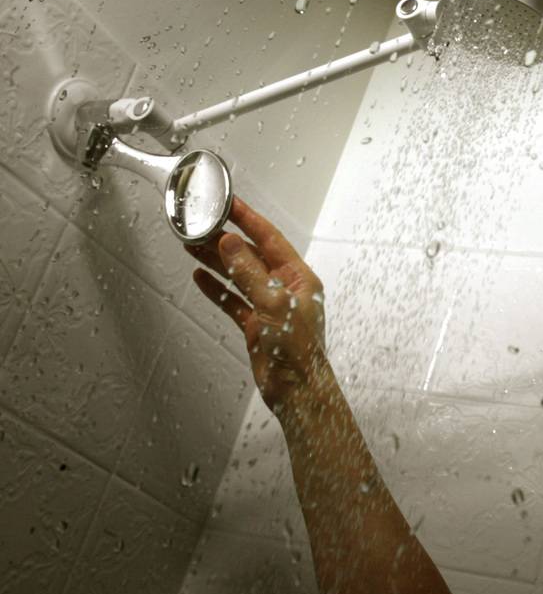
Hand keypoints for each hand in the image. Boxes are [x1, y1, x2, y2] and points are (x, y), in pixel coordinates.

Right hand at [186, 196, 327, 410]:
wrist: (296, 391)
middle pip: (251, 255)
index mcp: (299, 277)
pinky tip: (200, 277)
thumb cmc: (297, 350)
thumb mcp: (273, 304)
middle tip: (201, 224)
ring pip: (238, 276)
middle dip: (225, 239)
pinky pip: (233, 300)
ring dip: (216, 261)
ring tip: (192, 245)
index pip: (270, 239)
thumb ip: (249, 272)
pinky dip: (217, 289)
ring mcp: (270, 306)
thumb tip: (230, 242)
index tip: (230, 203)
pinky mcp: (256, 325)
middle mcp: (285, 288)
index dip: (248, 219)